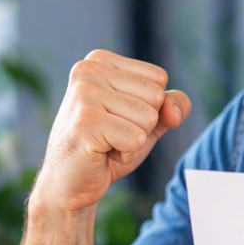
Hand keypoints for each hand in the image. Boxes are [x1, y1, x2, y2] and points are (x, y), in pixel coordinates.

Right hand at [33, 50, 191, 215]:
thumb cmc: (107, 148)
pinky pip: (137, 139)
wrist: (70, 184)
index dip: (149, 108)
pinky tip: (100, 154)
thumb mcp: (146, 121)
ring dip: (133, 141)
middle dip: (142, 125)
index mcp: (100, 60)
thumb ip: (171, 106)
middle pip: (156, 96)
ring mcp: (85, 94)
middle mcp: (89, 70)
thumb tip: (173, 112)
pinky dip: (126, 155)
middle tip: (110, 135)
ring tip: (105, 144)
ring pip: (149, 118)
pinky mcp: (86, 122)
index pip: (159, 79)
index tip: (118, 120)